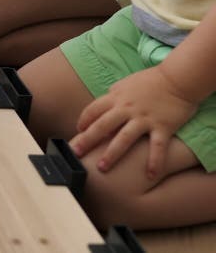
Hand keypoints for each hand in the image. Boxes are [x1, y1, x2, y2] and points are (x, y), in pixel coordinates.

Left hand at [70, 66, 198, 178]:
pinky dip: (155, 161)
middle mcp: (127, 108)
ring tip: (102, 168)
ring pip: (124, 138)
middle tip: (75, 154)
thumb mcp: (125, 84)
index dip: (83, 121)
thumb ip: (111, 97)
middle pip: (102, 126)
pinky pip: (157, 146)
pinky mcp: (163, 126)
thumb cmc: (150, 81)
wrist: (178, 78)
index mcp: (116, 97)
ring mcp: (144, 118)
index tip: (78, 132)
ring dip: (112, 154)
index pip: (93, 110)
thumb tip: (99, 110)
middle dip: (87, 140)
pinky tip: (150, 175)